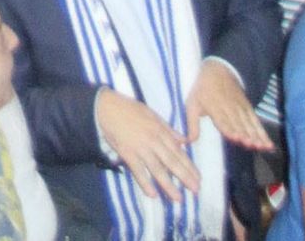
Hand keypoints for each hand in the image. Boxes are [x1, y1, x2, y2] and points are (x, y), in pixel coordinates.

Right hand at [94, 89, 200, 203]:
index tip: (198, 178)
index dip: (189, 165)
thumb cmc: (129, 109)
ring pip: (157, 169)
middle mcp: (152, 140)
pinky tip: (152, 194)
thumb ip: (168, 128)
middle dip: (185, 177)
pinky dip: (145, 182)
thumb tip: (183, 140)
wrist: (106, 106)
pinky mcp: (127, 153)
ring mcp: (140, 147)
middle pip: (171, 161)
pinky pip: (138, 171)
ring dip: (168, 185)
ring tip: (178, 199)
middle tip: (196, 190)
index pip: (178, 151)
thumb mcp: (151, 113)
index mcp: (159, 130)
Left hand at [185, 60, 273, 153]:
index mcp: (213, 108)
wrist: (218, 69)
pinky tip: (268, 143)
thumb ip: (191, 125)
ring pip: (249, 123)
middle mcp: (228, 108)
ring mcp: (240, 108)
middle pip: (239, 123)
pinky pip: (256, 121)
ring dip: (257, 135)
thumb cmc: (203, 89)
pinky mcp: (247, 108)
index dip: (230, 129)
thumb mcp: (192, 104)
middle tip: (253, 145)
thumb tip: (186, 142)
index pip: (223, 120)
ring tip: (264, 146)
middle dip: (246, 134)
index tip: (237, 138)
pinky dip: (262, 131)